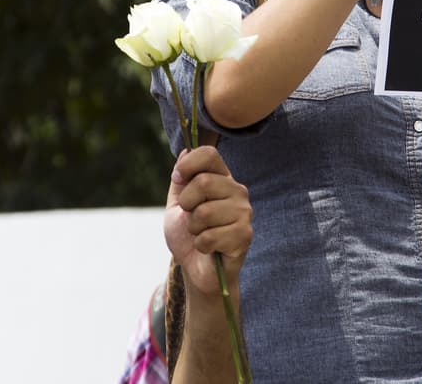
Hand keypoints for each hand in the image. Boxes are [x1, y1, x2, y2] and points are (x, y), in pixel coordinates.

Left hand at [164, 146, 252, 297]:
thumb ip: (180, 179)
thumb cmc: (188, 235)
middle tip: (191, 218)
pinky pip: (210, 236)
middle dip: (187, 204)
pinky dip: (201, 245)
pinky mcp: (244, 235)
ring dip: (194, 228)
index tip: (178, 179)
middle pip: (204, 182)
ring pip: (205, 212)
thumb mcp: (176, 204)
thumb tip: (185, 151)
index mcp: (221, 178)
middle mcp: (237, 190)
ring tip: (201, 234)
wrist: (197, 269)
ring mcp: (244, 212)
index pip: (209, 154)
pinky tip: (209, 248)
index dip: (188, 165)